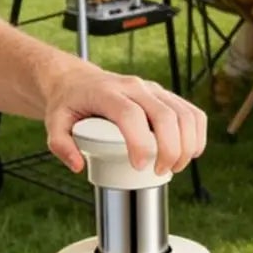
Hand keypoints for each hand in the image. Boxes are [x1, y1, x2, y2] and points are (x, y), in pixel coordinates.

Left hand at [44, 61, 205, 174]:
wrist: (78, 81)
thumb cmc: (69, 103)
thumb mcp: (54, 123)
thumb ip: (60, 145)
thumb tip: (78, 165)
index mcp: (107, 93)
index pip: (130, 114)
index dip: (140, 142)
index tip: (139, 166)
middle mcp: (134, 87)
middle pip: (164, 115)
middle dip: (170, 149)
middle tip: (162, 171)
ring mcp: (153, 90)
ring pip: (182, 113)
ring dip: (187, 144)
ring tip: (175, 167)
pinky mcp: (164, 96)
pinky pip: (190, 111)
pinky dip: (197, 133)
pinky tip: (193, 151)